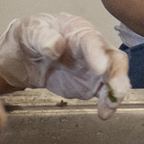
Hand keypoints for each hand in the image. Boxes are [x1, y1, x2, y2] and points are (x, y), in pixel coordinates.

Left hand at [0, 12, 132, 118]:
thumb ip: (43, 37)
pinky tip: (104, 113)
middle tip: (117, 90)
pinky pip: (104, 95)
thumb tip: (56, 45)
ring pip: (114, 78)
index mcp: (79, 30)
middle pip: (114, 59)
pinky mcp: (91, 86)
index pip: (91, 41)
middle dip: (118, 75)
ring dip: (116, 93)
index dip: (97, 54)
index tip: (100, 68)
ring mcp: (94, 68)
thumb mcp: (31, 30)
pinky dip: (107, 104)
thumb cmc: (32, 36)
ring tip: (109, 107)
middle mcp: (93, 48)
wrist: (25, 56)